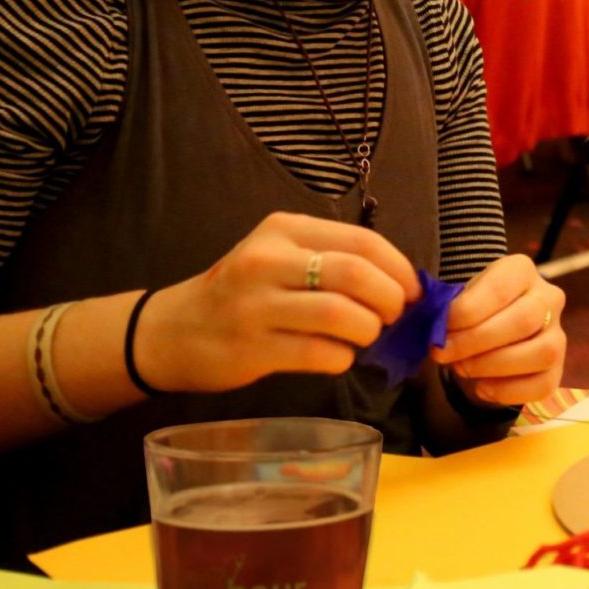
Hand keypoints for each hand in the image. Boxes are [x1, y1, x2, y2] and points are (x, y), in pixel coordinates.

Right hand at [137, 214, 419, 392]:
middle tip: (394, 317)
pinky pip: (320, 353)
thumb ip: (333, 261)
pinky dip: (343, 358)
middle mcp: (269, 260)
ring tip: (365, 337)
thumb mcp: (281, 258)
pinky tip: (338, 357)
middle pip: (356, 275)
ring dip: (368, 331)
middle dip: (390, 300)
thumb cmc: (244, 293)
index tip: (413, 292)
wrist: (175, 331)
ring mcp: (257, 305)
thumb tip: (404, 285)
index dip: (400, 269)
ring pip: (341, 315)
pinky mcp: (252, 347)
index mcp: (285, 230)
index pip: (363, 242)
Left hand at [432, 255, 565, 407]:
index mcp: (521, 271)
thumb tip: (435, 329)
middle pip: (524, 321)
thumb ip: (446, 308)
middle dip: (476, 342)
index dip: (467, 312)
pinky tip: (482, 388)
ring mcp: (558, 334)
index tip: (440, 327)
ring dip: (494, 366)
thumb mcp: (459, 296)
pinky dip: (508, 392)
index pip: (500, 289)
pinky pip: (544, 385)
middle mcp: (548, 298)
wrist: (491, 323)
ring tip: (462, 368)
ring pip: (543, 353)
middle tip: (442, 353)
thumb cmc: (472, 307)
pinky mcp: (558, 368)